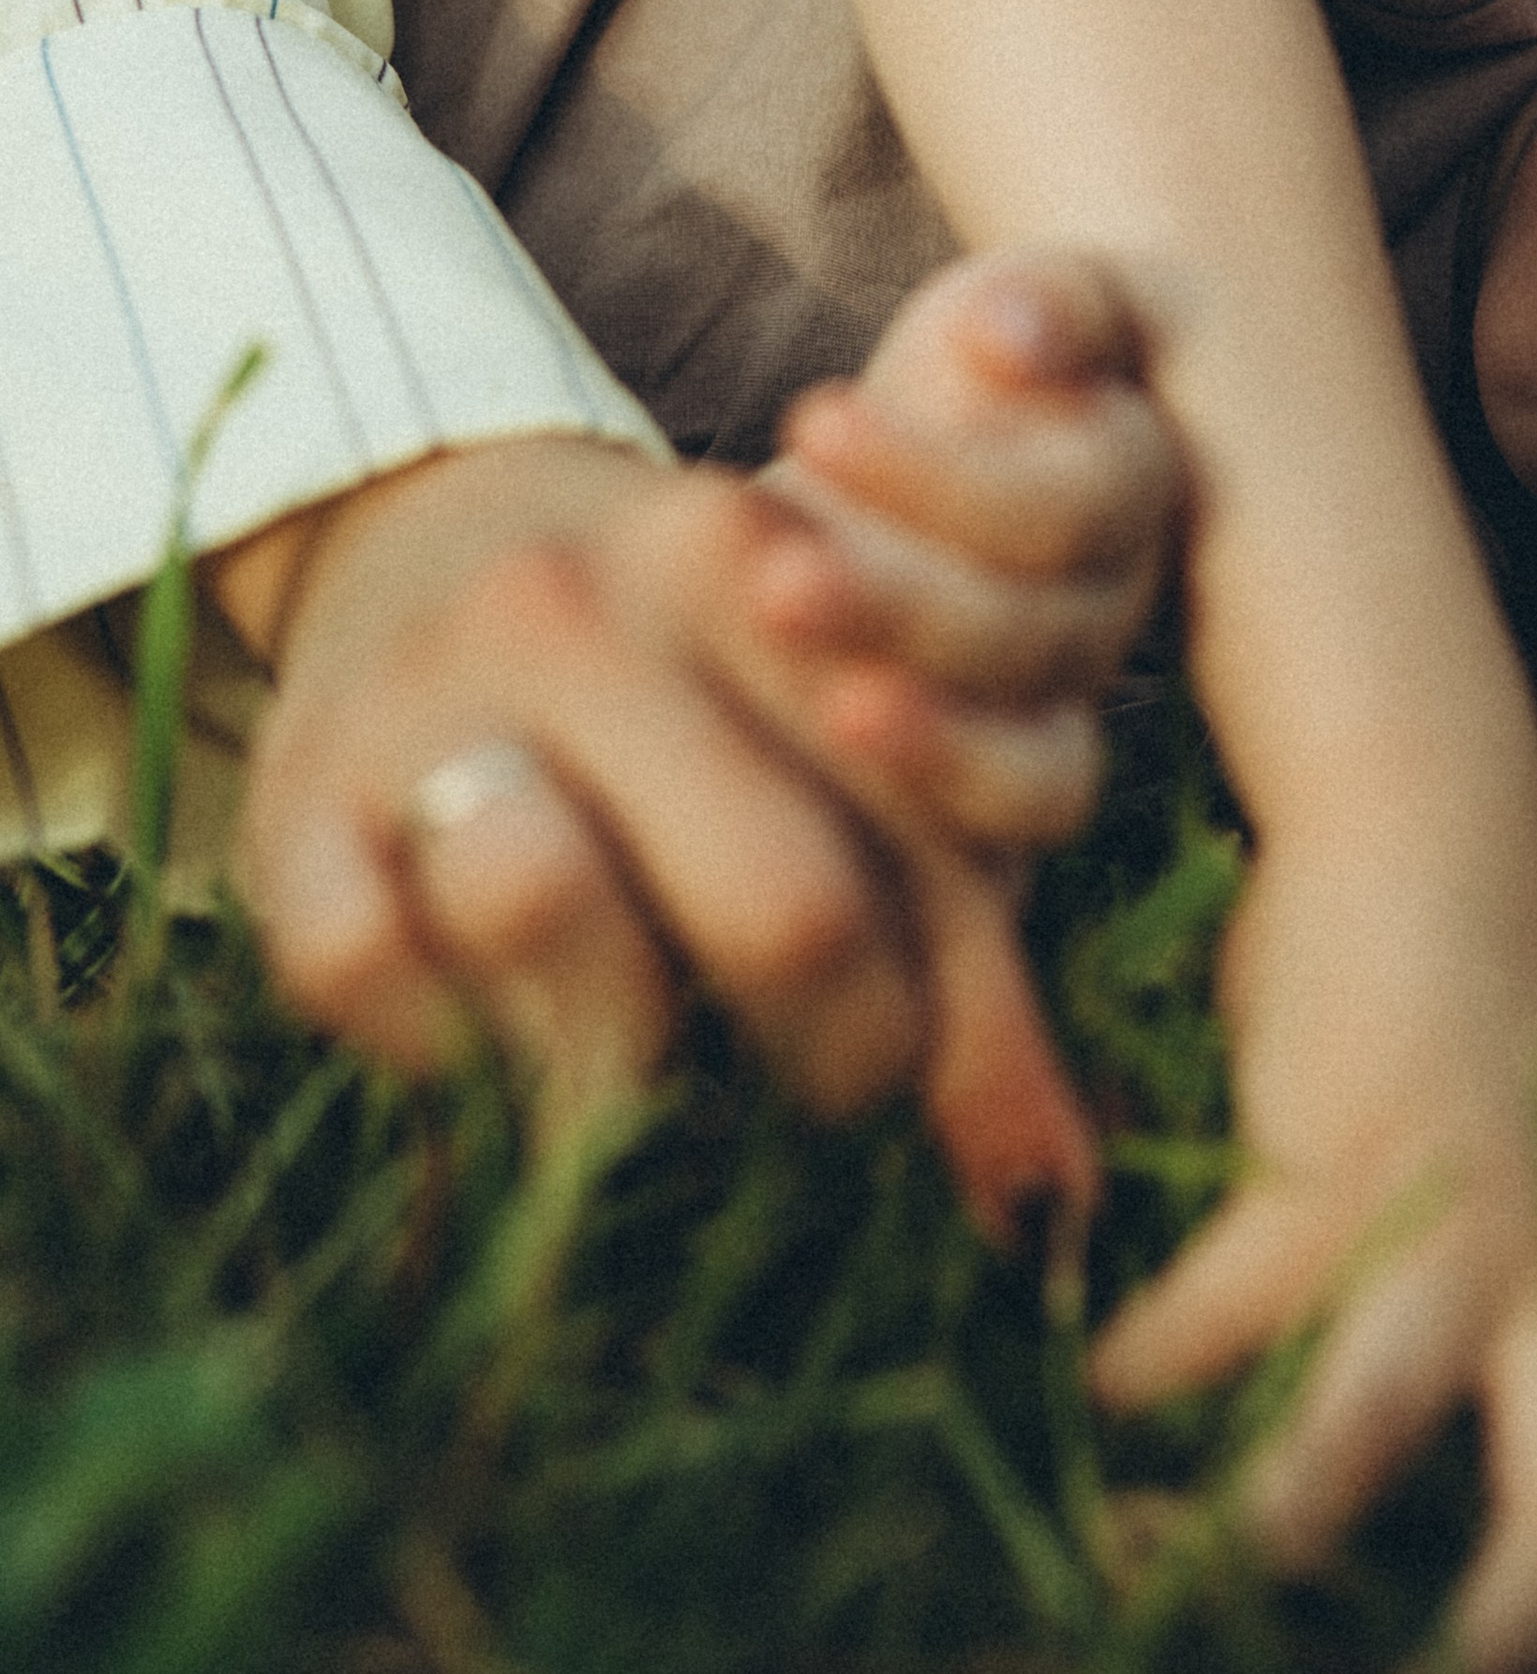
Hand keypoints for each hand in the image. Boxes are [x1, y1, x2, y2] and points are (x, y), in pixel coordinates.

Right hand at [223, 253, 1178, 1202]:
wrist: (423, 533)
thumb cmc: (689, 681)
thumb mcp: (836, 736)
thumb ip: (960, 931)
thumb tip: (1046, 1200)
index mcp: (760, 570)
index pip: (922, 827)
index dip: (938, 1009)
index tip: (903, 1069)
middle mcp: (589, 606)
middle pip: (778, 899)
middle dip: (823, 1051)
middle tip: (811, 1089)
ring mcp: (428, 690)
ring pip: (548, 909)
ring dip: (612, 1055)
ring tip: (644, 1068)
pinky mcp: (293, 795)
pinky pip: (370, 969)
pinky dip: (436, 1046)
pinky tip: (486, 1033)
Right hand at [1089, 818, 1536, 1673]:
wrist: (1426, 816)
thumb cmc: (1449, 981)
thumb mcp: (1517, 1137)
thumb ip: (1496, 1260)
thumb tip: (1401, 1403)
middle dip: (1501, 1622)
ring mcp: (1453, 1215)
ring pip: (1370, 1421)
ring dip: (1275, 1510)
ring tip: (1187, 1563)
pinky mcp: (1335, 1162)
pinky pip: (1221, 1316)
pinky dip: (1149, 1365)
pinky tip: (1099, 1377)